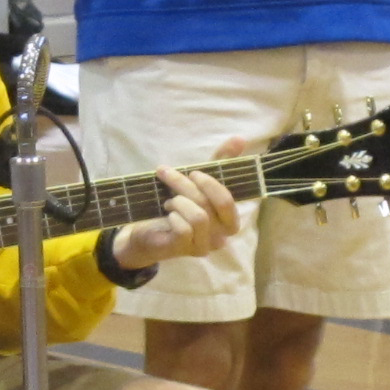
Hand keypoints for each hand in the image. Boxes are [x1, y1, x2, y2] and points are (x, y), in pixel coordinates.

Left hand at [111, 138, 244, 271]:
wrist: (149, 233)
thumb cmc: (180, 206)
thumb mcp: (199, 182)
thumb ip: (221, 162)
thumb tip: (240, 138)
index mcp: (228, 220)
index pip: (228, 201)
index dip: (211, 184)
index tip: (193, 172)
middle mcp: (220, 236)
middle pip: (209, 205)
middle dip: (186, 185)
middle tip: (168, 174)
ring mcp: (203, 245)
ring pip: (198, 217)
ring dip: (179, 201)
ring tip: (170, 200)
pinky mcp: (185, 250)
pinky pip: (184, 229)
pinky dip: (173, 216)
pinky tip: (168, 214)